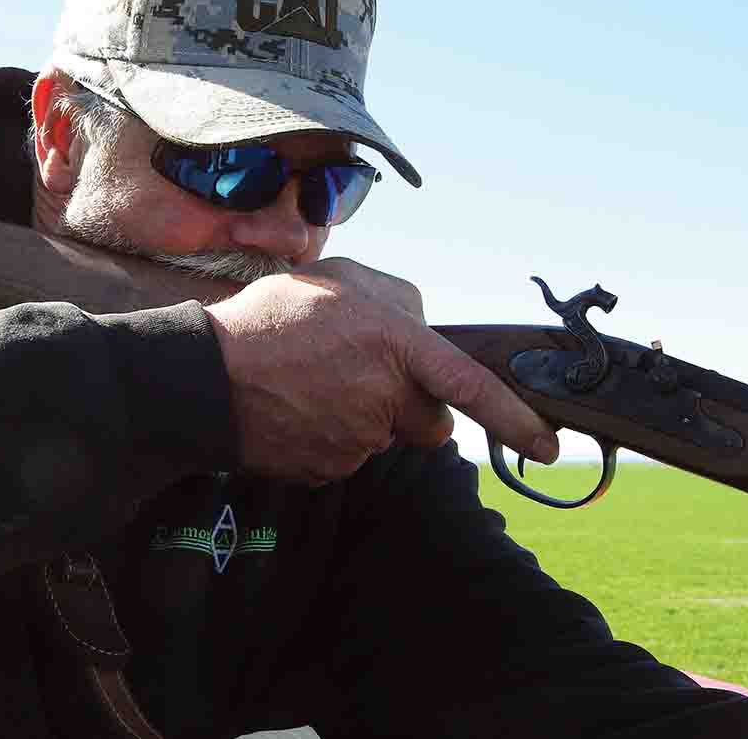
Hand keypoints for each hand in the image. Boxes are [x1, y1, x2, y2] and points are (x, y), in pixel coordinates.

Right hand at [204, 258, 558, 484]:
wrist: (201, 378)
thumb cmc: (267, 321)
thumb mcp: (338, 279)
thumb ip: (396, 300)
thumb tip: (424, 327)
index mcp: (393, 345)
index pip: (469, 387)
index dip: (513, 418)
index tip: (546, 445)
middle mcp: (384, 399)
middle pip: (428, 420)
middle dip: (411, 406)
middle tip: (360, 374)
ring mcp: (357, 441)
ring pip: (385, 435)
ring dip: (365, 415)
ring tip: (312, 383)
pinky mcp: (330, 469)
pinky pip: (350, 454)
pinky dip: (334, 436)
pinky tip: (300, 408)